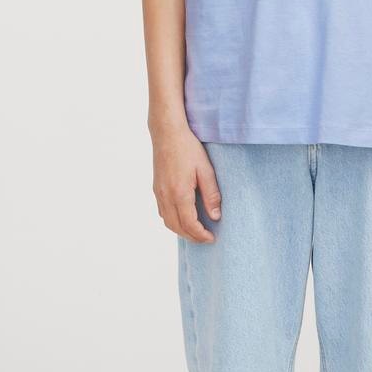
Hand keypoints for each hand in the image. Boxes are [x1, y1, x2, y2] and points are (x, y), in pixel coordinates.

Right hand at [151, 124, 221, 241]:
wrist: (167, 133)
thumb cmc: (188, 148)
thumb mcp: (206, 170)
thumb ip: (211, 194)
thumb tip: (215, 216)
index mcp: (179, 193)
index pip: (189, 224)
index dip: (201, 235)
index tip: (212, 238)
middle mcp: (166, 196)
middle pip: (177, 227)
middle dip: (192, 237)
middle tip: (206, 239)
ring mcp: (158, 193)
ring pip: (167, 222)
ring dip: (181, 231)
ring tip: (196, 232)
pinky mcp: (156, 188)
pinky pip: (163, 212)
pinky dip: (173, 221)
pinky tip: (183, 218)